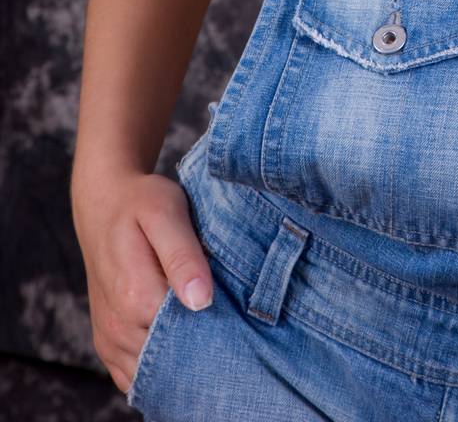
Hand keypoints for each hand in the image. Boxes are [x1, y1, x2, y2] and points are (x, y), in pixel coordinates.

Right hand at [71, 169, 214, 394]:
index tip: (232, 307)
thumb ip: (183, 256)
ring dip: (179, 359)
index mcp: (136, 297)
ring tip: (201, 326)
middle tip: (223, 317)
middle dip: (200, 346)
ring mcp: (110, 340)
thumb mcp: (166, 212)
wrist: (102, 203)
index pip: (188, 334)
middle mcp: (118, 327)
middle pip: (173, 358)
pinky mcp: (107, 345)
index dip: (216, 324)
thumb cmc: (140, 202)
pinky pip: (132, 377)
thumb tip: (201, 301)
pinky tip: (176, 345)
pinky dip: (156, 369)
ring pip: (153, 373)